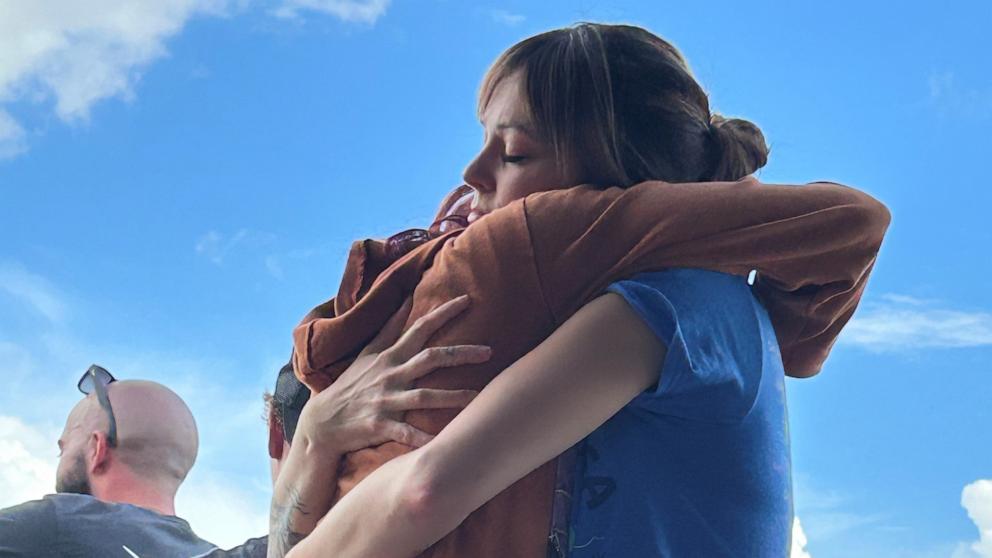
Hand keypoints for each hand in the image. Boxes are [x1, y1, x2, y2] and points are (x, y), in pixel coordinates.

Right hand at [295, 295, 488, 454]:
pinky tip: (441, 444)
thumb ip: (390, 326)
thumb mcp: (368, 352)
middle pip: (430, 358)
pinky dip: (421, 438)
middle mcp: (390, 374)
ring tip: (477, 397)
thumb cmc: (351, 384)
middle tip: (489, 351)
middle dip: (460, 354)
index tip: (467, 300)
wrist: (322, 421)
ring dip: (452, 397)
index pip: (420, 328)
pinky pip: (405, 432)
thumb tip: (407, 298)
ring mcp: (385, 400)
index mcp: (390, 355)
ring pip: (424, 396)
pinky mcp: (379, 424)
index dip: (443, 313)